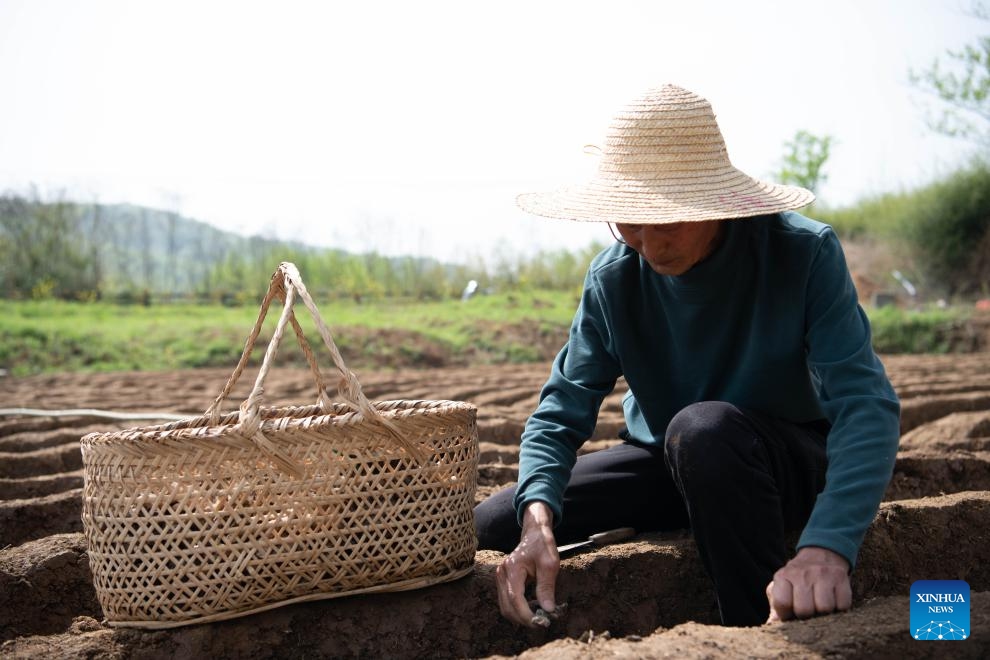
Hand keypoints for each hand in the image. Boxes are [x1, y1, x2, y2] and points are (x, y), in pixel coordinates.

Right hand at [495, 501, 559, 626]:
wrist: (534, 533)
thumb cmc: (543, 545)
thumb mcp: (550, 564)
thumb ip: (547, 587)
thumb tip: (548, 610)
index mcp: (512, 568)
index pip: (515, 598)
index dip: (526, 615)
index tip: (541, 623)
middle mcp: (502, 573)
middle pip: (507, 606)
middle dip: (524, 619)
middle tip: (542, 623)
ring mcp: (500, 577)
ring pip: (505, 607)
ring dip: (520, 616)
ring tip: (539, 616)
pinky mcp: (502, 581)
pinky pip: (506, 602)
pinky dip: (518, 610)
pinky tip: (532, 607)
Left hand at [765, 546, 851, 622]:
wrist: (820, 555)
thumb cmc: (798, 579)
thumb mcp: (782, 587)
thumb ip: (776, 606)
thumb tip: (773, 623)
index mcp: (783, 576)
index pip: (782, 603)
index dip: (787, 614)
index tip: (790, 612)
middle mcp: (802, 573)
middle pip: (804, 610)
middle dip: (806, 616)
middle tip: (808, 609)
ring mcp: (822, 573)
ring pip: (825, 608)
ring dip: (824, 613)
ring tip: (820, 604)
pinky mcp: (841, 576)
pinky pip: (843, 605)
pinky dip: (839, 608)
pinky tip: (833, 599)